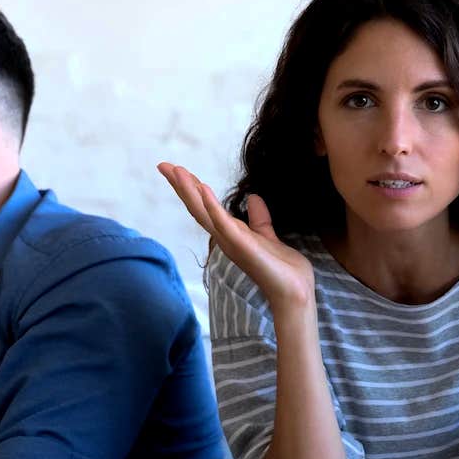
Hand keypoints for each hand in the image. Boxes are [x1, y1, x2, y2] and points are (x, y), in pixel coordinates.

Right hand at [157, 162, 314, 306]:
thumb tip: (253, 197)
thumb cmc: (281, 269)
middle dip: (180, 186)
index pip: (205, 207)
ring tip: (176, 171)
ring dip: (189, 191)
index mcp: (230, 234)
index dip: (191, 188)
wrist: (295, 292)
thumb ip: (259, 219)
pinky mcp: (242, 246)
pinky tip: (203, 188)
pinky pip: (223, 224)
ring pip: (203, 213)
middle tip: (163, 165)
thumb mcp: (268, 235)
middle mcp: (225, 238)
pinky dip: (212, 206)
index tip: (176, 169)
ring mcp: (231, 243)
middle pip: (196, 207)